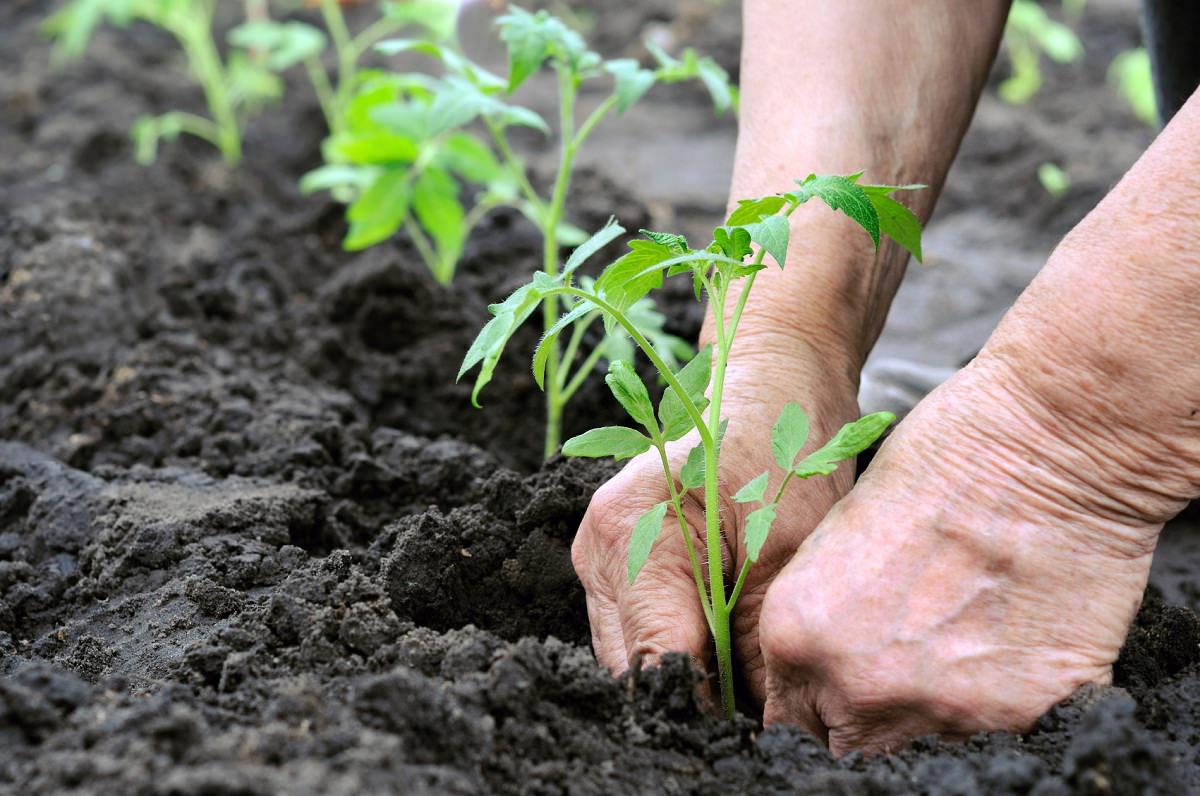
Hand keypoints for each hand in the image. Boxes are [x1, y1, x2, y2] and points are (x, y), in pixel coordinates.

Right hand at [572, 338, 859, 701]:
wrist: (773, 381)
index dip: (707, 711)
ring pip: (633, 654)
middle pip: (633, 667)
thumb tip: (761, 727)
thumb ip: (760, 647)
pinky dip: (683, 647)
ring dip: (688, 675)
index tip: (756, 733)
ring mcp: (600, 554)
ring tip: (749, 681)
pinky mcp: (615, 559)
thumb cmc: (785, 448)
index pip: (656, 664)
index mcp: (631, 536)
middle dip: (695, 699)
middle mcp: (598, 548)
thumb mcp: (787, 553)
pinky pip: (640, 628)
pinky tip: (728, 646)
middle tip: (760, 713)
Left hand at [758, 353, 1161, 753]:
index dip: (819, 699)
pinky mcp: (1019, 713)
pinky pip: (999, 731)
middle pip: (850, 742)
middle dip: (867, 712)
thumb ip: (822, 617)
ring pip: (922, 743)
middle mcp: (856, 685)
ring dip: (935, 706)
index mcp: (797, 635)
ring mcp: (938, 708)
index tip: (841, 685)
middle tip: (903, 662)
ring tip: (963, 636)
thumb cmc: (939, 461)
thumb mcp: (840, 536)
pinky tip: (1012, 636)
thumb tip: (826, 666)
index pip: (791, 717)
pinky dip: (1006, 698)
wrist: (1044, 446)